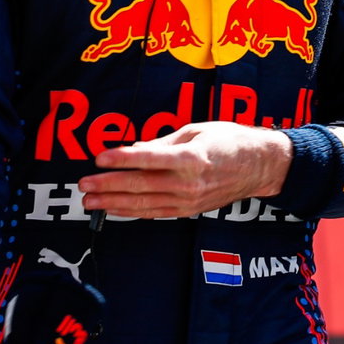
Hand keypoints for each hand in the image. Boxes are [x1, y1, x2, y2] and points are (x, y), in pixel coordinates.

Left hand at [77, 122, 293, 218]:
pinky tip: (115, 209)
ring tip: (90, 201)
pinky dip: (133, 212)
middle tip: (84, 184)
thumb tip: (136, 149)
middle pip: (140, 185)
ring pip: (144, 203)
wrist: (259, 167)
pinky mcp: (188, 210)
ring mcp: (188, 201)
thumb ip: (164, 142)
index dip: (122, 159)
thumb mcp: (197, 131)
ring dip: (113, 203)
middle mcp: (188, 183)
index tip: (99, 157)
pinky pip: (155, 213)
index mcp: (191, 158)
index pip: (148, 159)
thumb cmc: (230, 141)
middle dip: (108, 185)